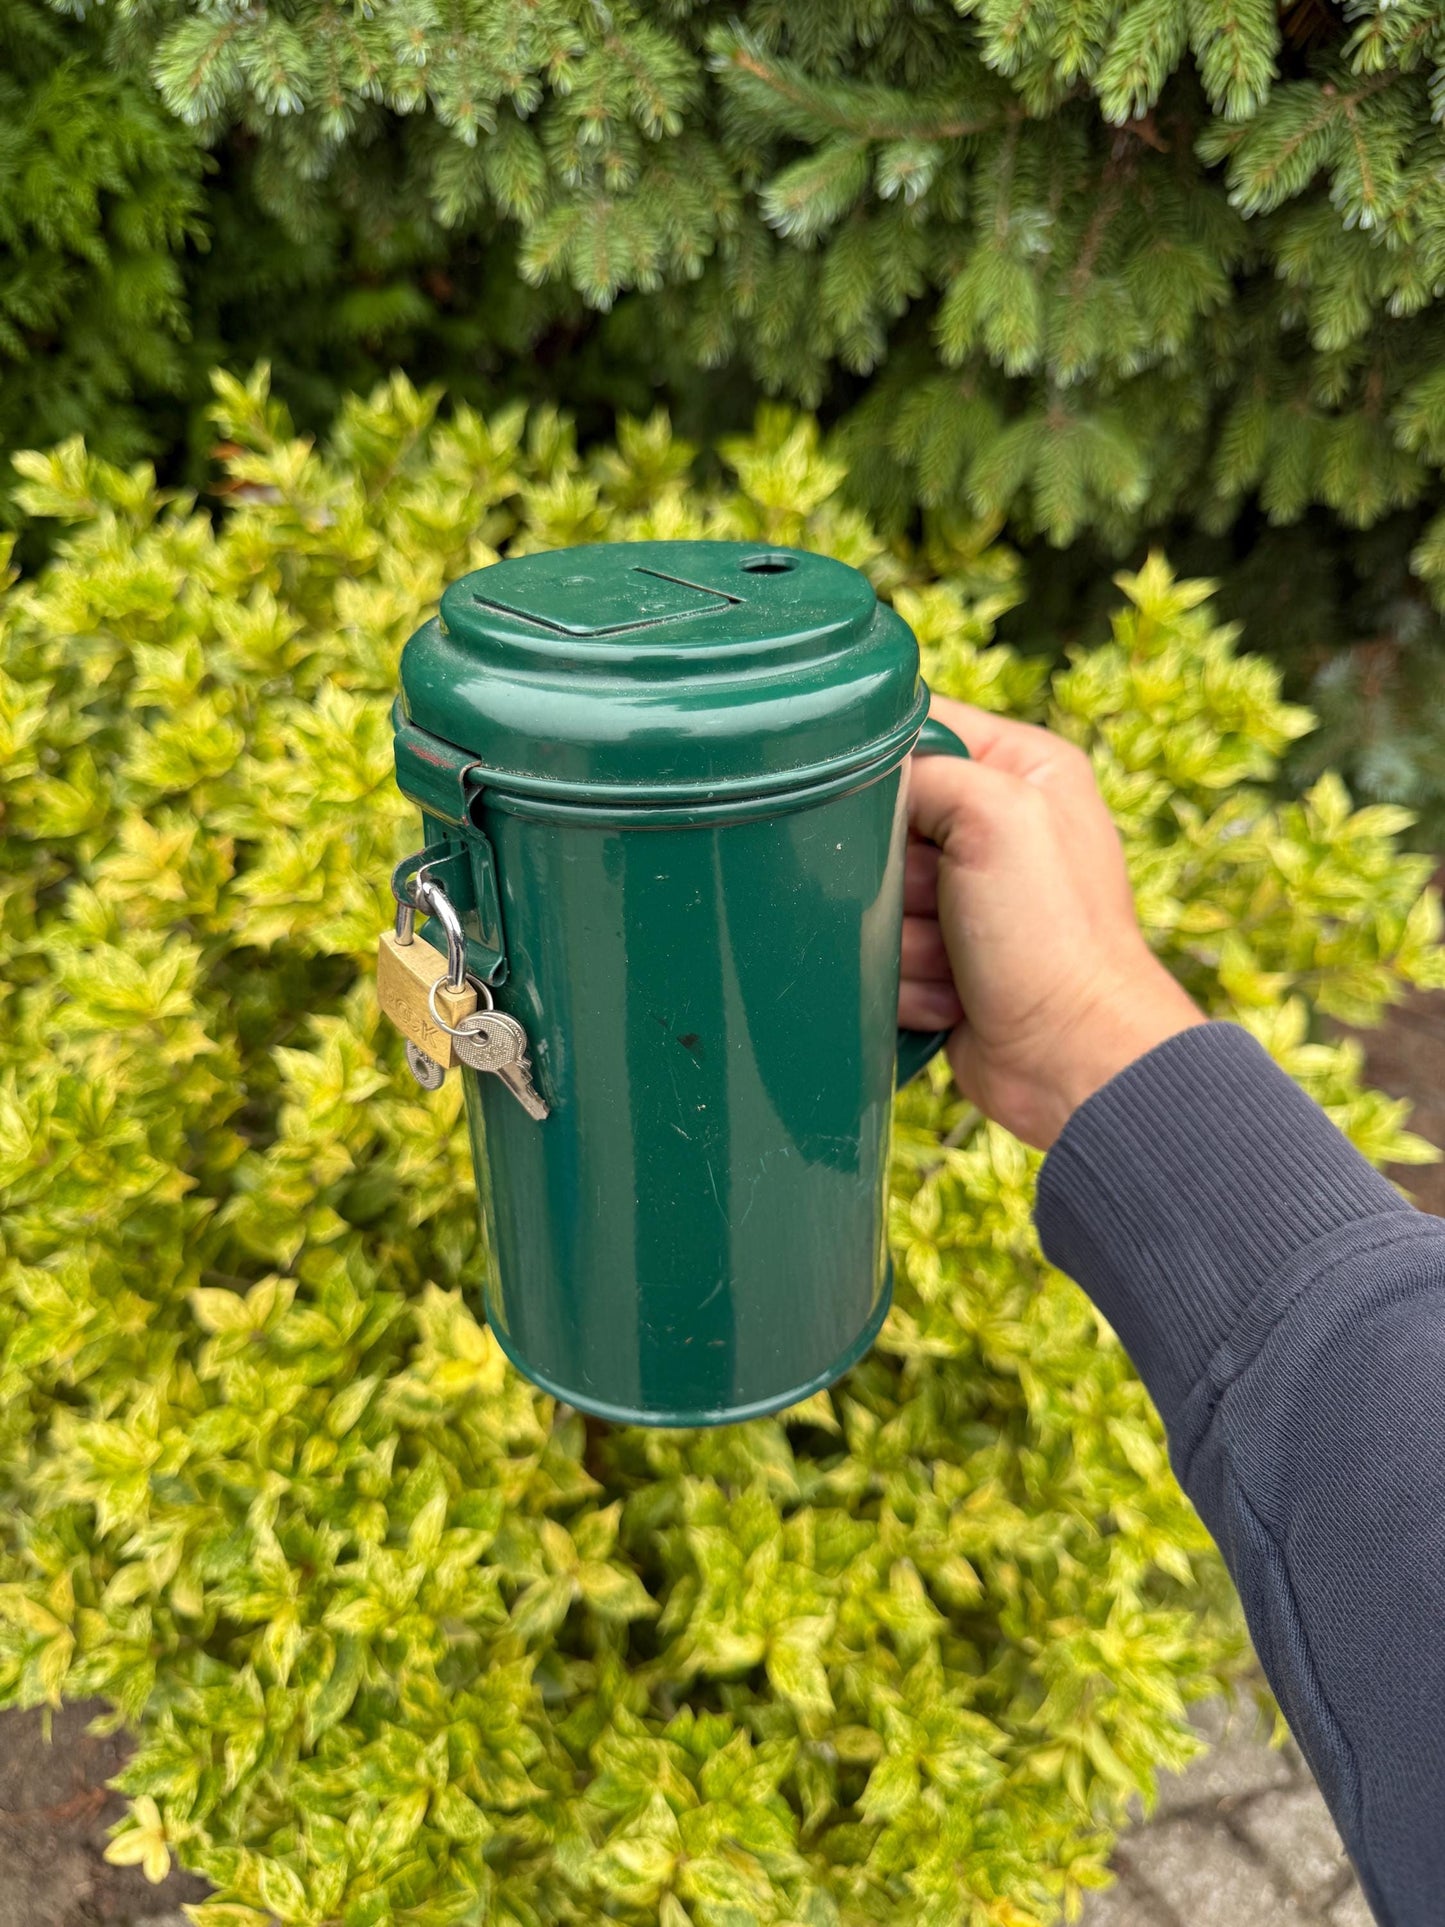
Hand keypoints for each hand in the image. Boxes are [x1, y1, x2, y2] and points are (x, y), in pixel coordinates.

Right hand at [899, 696, 1205, 1149]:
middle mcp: (996, 829)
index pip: (920, 729)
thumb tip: (864, 782)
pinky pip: (877, 958)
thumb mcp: (996, 814)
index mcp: (1024, 770)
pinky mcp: (940, 962)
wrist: (1072, 1059)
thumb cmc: (1055, 935)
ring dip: (903, 939)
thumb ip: (924, 770)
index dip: (887, 767)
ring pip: (870, 899)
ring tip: (958, 961)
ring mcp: (965, 901)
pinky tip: (955, 998)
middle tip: (943, 899)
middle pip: (882, 825)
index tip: (887, 809)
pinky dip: (907, 984)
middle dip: (896, 875)